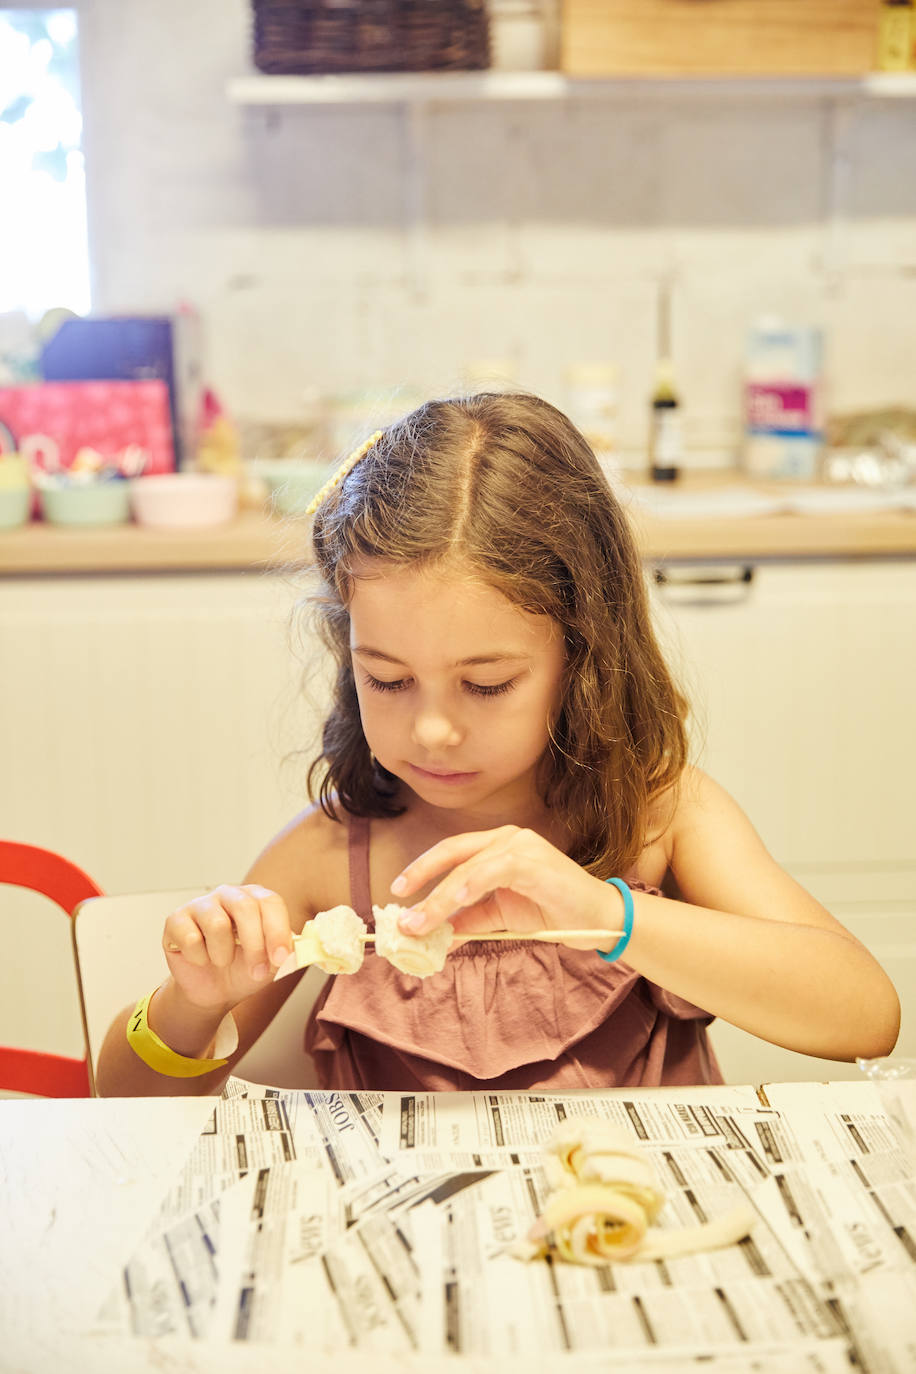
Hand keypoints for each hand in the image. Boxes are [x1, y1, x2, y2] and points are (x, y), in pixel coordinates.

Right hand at [162, 885, 293, 1011]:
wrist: (213, 991)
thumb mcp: (271, 963)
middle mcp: (229, 895)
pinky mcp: (175, 920)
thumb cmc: (244, 969)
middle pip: (245, 908)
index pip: (270, 902)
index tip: (280, 958)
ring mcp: (201, 905)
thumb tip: (301, 947)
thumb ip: (287, 951)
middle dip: (254, 945)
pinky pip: (190, 938)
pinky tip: (201, 960)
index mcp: (255, 898)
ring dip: (224, 954)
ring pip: (217, 924)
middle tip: (256, 971)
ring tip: (223, 962)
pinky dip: (199, 958)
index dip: (277, 930)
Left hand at [391, 826, 622, 951]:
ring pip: (467, 867)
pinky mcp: (533, 861)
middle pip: (453, 851)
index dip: (423, 869)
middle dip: (420, 875)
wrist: (598, 921)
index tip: (398, 891)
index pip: (453, 852)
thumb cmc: (554, 912)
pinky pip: (492, 872)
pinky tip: (451, 905)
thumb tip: (434, 933)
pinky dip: (468, 888)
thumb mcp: (501, 915)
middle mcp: (509, 838)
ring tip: (419, 922)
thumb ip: (470, 918)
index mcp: (500, 845)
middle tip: (396, 898)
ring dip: (438, 896)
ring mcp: (522, 846)